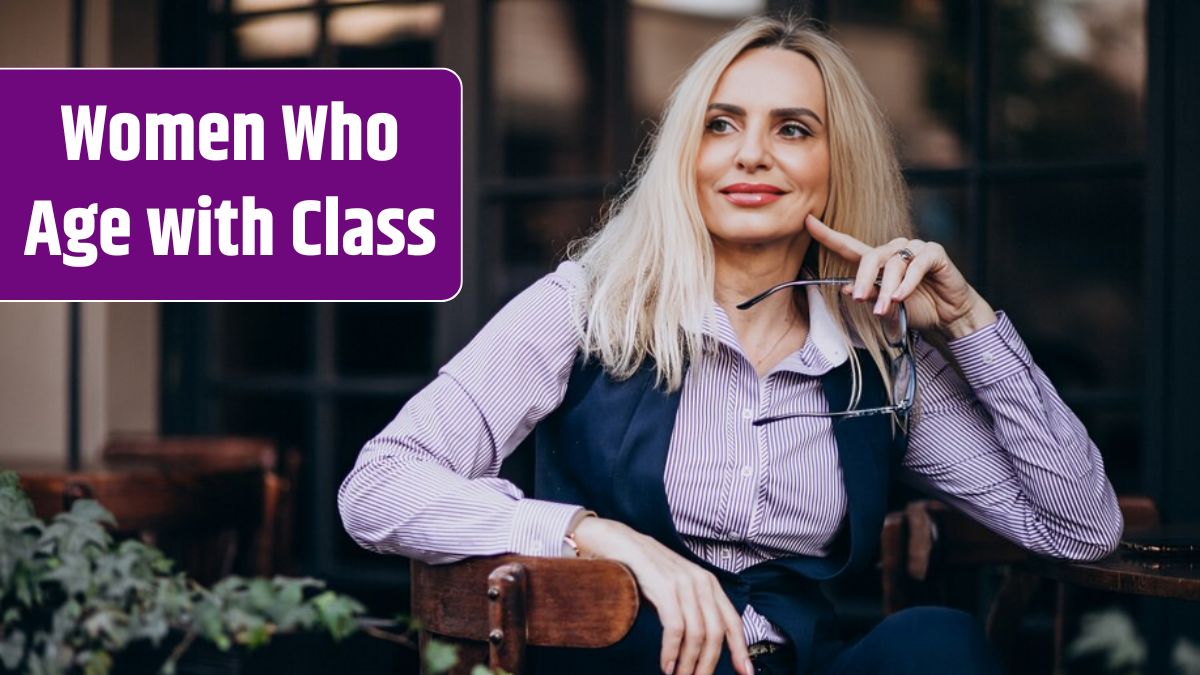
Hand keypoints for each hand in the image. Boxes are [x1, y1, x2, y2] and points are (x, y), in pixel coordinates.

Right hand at [572, 517, 753, 674]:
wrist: (620, 543)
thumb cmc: (647, 571)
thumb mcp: (678, 588)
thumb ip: (693, 609)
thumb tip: (702, 646)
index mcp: (709, 584)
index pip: (732, 621)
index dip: (741, 650)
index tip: (746, 673)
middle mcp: (702, 582)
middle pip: (716, 633)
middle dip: (708, 664)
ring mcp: (684, 584)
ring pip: (697, 634)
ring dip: (688, 663)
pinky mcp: (665, 588)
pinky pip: (675, 629)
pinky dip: (672, 652)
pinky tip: (666, 665)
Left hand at [804, 214, 996, 338]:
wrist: (948, 317)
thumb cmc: (916, 308)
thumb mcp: (886, 307)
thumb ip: (869, 296)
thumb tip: (845, 288)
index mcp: (878, 261)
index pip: (849, 246)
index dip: (827, 234)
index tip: (807, 221)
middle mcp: (894, 251)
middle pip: (870, 256)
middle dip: (862, 279)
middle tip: (859, 298)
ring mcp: (915, 249)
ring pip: (893, 264)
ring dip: (888, 288)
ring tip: (887, 307)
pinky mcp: (934, 253)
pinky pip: (916, 265)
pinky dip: (907, 283)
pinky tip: (903, 296)